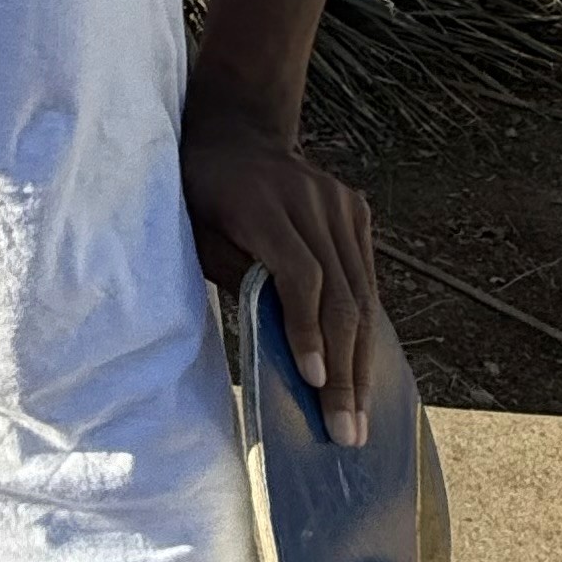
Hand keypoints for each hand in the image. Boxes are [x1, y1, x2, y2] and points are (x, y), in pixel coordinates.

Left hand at [181, 100, 377, 445]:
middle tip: (346, 429)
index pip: (299, 274)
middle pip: (341, 292)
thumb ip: (237, 276)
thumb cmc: (199, 194)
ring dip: (362, 359)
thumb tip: (279, 344)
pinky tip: (364, 372)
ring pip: (362, 291)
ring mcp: (340, 202)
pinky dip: (365, 327)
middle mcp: (312, 199)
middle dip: (344, 368)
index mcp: (262, 203)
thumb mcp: (196, 232)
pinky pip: (365, 278)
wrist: (234, 133)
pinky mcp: (356, 209)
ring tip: (359, 417)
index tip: (313, 379)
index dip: (307, 328)